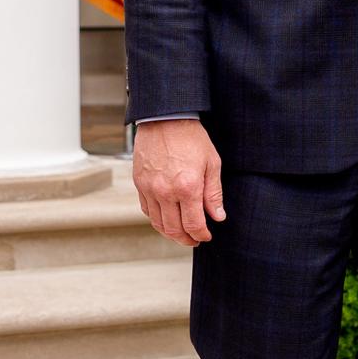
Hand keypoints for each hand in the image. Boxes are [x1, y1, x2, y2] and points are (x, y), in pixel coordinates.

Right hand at [132, 118, 225, 245]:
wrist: (165, 118)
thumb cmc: (191, 138)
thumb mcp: (212, 163)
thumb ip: (214, 193)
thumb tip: (217, 217)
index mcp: (187, 187)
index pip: (194, 224)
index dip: (201, 235)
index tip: (206, 236)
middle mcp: (165, 192)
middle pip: (174, 229)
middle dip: (186, 239)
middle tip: (194, 240)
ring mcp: (150, 189)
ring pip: (158, 223)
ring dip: (170, 233)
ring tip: (181, 233)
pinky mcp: (139, 184)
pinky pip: (146, 210)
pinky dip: (156, 219)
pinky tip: (166, 218)